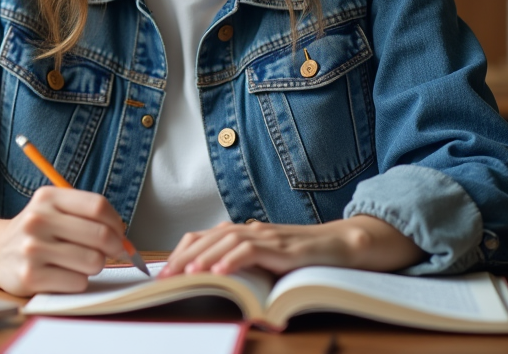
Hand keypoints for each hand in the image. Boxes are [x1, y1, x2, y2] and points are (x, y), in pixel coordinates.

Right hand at [0, 187, 127, 295]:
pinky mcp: (31, 277)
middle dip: (115, 247)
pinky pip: (78, 282)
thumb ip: (86, 216)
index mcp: (47, 198)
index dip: (117, 222)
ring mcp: (32, 249)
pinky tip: (64, 274)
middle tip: (112, 252)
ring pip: (93, 262)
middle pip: (100, 235)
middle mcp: (38, 220)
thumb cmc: (36, 231)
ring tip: (80, 262)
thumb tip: (124, 239)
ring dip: (95, 266)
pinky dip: (78, 281)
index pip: (97, 206)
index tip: (120, 232)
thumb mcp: (52, 209)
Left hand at [158, 215, 426, 278]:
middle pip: (209, 238)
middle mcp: (252, 230)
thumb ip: (244, 261)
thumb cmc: (304, 255)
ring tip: (187, 274)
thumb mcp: (267, 258)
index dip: (182, 252)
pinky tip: (221, 271)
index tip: (164, 272)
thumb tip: (215, 275)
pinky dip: (234, 260)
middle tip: (166, 277)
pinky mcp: (284, 248)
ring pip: (227, 242)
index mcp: (244, 232)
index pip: (204, 237)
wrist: (344, 245)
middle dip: (184, 257)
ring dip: (205, 258)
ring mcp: (268, 237)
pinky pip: (254, 251)